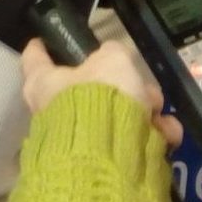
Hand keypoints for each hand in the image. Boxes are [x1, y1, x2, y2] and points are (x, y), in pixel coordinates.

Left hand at [20, 38, 182, 147]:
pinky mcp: (101, 161)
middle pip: (92, 88)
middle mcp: (54, 111)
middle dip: (127, 87)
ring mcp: (79, 136)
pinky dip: (152, 138)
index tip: (43, 40)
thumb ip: (112, 55)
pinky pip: (127, 140)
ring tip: (160, 117)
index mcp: (44, 83)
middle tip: (145, 89)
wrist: (109, 157)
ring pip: (116, 114)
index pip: (34, 58)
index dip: (41, 47)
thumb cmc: (100, 98)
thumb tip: (113, 60)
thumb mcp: (112, 60)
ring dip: (146, 113)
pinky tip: (166, 136)